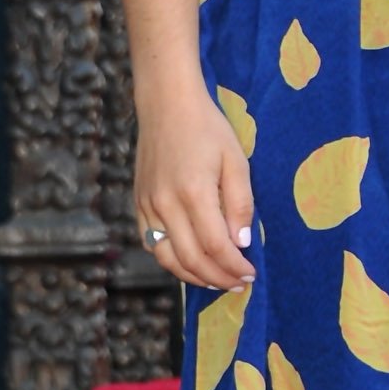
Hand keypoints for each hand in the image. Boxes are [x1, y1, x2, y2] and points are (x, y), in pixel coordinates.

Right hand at [134, 82, 254, 288]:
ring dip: (194, 277)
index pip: (214, 245)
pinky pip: (151, 244)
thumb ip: (240, 203)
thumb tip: (241, 243)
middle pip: (190, 259)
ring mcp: (147, 205)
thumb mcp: (236, 161)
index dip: (233, 266)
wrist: (166, 105)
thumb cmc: (207, 129)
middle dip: (218, 278)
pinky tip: (192, 263)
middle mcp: (165, 203)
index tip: (250, 274)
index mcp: (193, 192)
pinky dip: (172, 261)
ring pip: (167, 258)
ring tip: (218, 280)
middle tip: (239, 283)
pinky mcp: (138, 204)